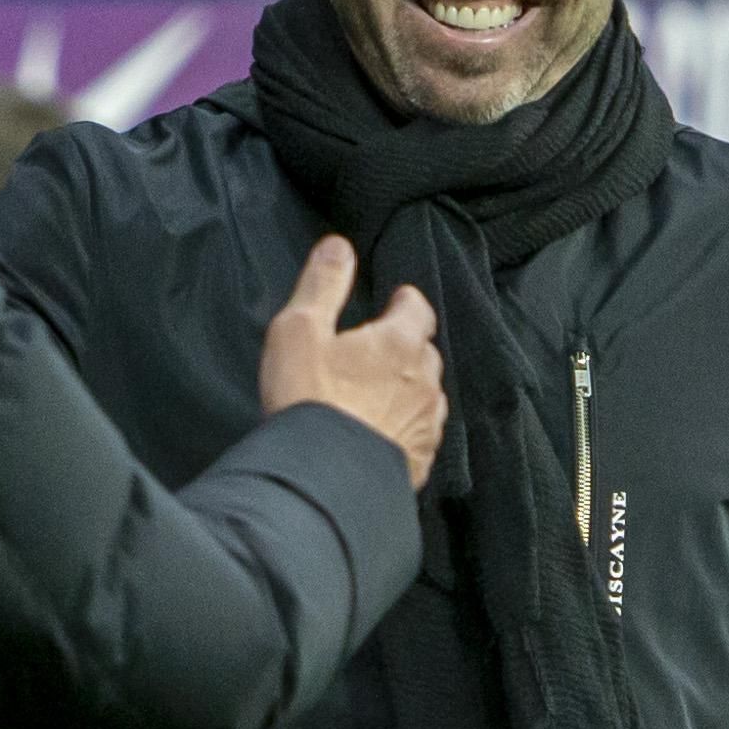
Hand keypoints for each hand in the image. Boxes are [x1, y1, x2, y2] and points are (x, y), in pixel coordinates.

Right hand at [260, 236, 445, 487]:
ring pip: (427, 396)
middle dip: (407, 345)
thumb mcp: (300, 330)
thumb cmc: (309, 401)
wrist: (323, 481)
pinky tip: (383, 436)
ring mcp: (425, 426)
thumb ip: (322, 284)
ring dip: (408, 389)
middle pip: (425, 352)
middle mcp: (424, 382)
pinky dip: (405, 429)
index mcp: (399, 343)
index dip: (405, 302)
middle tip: (379, 348)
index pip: (418, 308)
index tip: (396, 300)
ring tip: (380, 394)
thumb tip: (339, 246)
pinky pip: (420, 436)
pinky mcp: (419, 464)